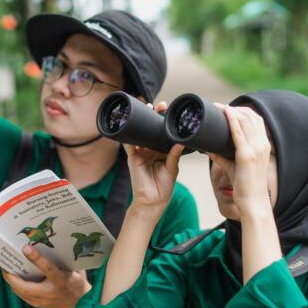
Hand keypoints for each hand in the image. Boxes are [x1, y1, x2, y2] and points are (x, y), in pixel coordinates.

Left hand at [2, 245, 89, 307]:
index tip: (25, 248)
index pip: (47, 268)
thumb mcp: (76, 268)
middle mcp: (50, 292)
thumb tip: (54, 243)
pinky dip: (16, 287)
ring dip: (11, 281)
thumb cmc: (77, 282)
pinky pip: (23, 296)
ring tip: (6, 269)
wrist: (80, 303)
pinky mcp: (39, 305)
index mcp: (61, 280)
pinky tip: (13, 279)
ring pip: (21, 293)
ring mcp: (43, 301)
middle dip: (12, 277)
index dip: (36, 258)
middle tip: (4, 265)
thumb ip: (66, 258)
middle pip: (26, 287)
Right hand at [123, 101, 183, 217]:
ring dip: (141, 121)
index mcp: (161, 152)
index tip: (168, 111)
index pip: (162, 134)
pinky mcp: (133, 158)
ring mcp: (141, 153)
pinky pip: (129, 144)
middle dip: (153, 117)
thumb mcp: (172, 170)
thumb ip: (174, 156)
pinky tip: (128, 123)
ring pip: (141, 134)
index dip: (164, 122)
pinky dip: (128, 134)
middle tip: (158, 105)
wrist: (152, 202)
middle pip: (151, 130)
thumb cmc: (163, 188)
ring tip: (145, 107)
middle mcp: (151, 150)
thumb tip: (178, 144)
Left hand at [208, 105, 271, 215]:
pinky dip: (232, 119)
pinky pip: (239, 132)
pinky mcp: (247, 155)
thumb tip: (208, 148)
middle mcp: (262, 144)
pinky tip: (225, 112)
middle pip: (250, 116)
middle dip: (234, 108)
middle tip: (218, 106)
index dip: (242, 111)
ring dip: (231, 110)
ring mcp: (256, 149)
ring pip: (245, 121)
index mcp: (263, 145)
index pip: (256, 120)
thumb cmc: (244, 185)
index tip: (227, 108)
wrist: (252, 202)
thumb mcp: (234, 166)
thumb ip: (222, 156)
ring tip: (218, 107)